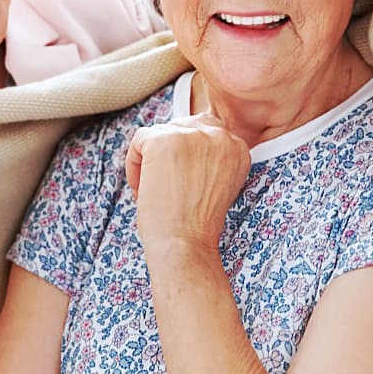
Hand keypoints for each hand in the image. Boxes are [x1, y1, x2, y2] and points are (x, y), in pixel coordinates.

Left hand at [124, 113, 250, 258]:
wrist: (185, 245)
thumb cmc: (196, 223)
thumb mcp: (218, 183)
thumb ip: (209, 157)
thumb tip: (182, 138)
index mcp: (238, 146)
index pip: (206, 131)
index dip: (188, 157)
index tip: (183, 183)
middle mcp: (220, 135)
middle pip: (181, 128)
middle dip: (169, 156)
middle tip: (168, 189)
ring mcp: (190, 135)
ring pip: (159, 134)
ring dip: (151, 162)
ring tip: (156, 192)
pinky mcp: (162, 140)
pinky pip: (139, 141)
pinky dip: (134, 165)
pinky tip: (142, 190)